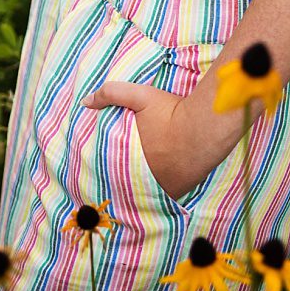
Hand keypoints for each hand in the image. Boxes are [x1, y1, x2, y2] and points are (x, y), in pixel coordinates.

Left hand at [80, 80, 207, 200]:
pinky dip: (159, 191)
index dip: (105, 169)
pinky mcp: (179, 191)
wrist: (204, 126)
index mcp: (126, 162)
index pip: (107, 172)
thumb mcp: (140, 96)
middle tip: (123, 172)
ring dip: (141, 187)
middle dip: (122, 179)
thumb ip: (112, 94)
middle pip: (125, 185)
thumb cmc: (171, 113)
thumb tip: (85, 101)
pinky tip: (160, 181)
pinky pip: (163, 196)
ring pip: (144, 193)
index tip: (105, 165)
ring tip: (138, 179)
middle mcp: (142, 181)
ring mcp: (161, 189)